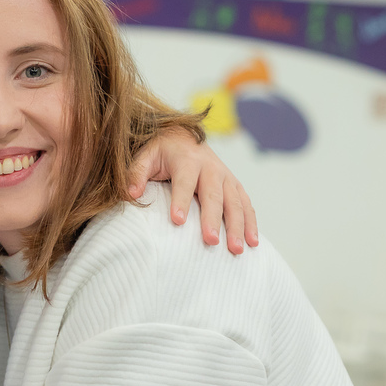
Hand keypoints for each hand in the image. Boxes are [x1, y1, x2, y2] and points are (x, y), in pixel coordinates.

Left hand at [129, 129, 258, 251]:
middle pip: (213, 194)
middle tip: (210, 241)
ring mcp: (226, 176)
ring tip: (236, 249)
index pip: (184, 181)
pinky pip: (246, 205)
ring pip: (235, 202)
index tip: (177, 221)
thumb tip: (132, 193)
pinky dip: (251, 223)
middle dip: (212, 218)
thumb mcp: (146, 156)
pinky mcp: (234, 186)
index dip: (181, 200)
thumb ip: (137, 173)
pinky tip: (253, 243)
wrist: (183, 136)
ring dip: (238, 226)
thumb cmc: (162, 152)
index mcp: (187, 159)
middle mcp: (211, 167)